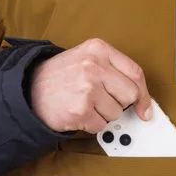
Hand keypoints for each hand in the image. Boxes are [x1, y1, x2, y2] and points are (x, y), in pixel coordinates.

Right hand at [29, 38, 152, 132]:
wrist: (30, 88)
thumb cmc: (63, 74)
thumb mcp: (88, 57)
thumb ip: (114, 70)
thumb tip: (141, 99)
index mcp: (99, 49)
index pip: (135, 73)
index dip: (144, 94)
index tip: (145, 107)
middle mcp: (94, 66)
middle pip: (130, 95)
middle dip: (120, 103)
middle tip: (103, 101)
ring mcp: (87, 89)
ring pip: (116, 113)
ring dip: (103, 114)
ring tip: (85, 103)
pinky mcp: (80, 111)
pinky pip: (100, 126)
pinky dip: (91, 124)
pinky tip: (78, 112)